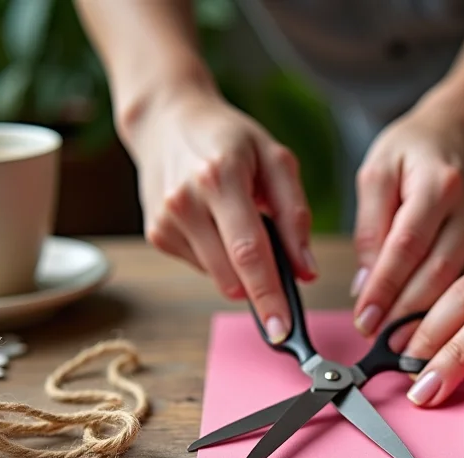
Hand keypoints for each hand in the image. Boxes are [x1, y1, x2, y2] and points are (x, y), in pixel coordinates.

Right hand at [127, 83, 316, 342]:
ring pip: (218, 278)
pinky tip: (216, 225)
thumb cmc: (229, 139)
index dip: (269, 297)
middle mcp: (186, 202)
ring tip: (239, 226)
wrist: (167, 120)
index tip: (282, 331)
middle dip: (261, 290)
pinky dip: (219, 257)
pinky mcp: (157, 234)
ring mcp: (166, 221)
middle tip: (280, 275)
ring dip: (240, 270)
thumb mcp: (275, 161)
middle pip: (232, 276)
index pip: (250, 253)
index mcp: (220, 178)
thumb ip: (295, 216)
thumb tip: (306, 270)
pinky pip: (203, 267)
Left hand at [351, 92, 463, 341]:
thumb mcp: (376, 173)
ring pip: (458, 285)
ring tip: (400, 348)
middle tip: (379, 343)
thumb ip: (370, 228)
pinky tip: (428, 334)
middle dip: (406, 314)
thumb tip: (365, 284)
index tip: (365, 320)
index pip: (406, 245)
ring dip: (428, 321)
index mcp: (439, 184)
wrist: (456, 136)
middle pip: (438, 272)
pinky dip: (449, 314)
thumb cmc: (410, 153)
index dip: (385, 287)